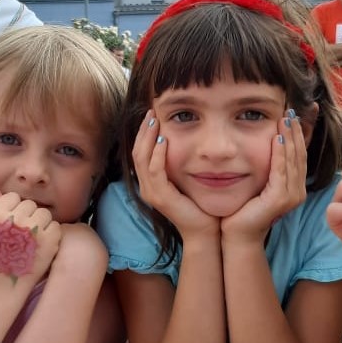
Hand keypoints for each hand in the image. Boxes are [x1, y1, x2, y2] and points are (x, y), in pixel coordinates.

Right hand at [0, 190, 61, 286]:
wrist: (7, 281)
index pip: (13, 197)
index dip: (14, 209)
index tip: (12, 223)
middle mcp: (15, 220)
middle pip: (30, 204)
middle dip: (28, 216)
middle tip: (23, 234)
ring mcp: (33, 230)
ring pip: (44, 213)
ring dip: (41, 224)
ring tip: (32, 239)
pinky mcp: (49, 240)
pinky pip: (55, 226)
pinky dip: (51, 234)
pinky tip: (41, 245)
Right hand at [132, 110, 219, 239]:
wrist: (205, 231)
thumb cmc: (199, 205)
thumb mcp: (186, 179)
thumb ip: (180, 163)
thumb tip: (182, 142)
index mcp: (151, 183)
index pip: (141, 153)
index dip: (144, 133)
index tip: (153, 115)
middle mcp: (146, 187)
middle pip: (137, 152)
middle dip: (144, 131)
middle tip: (151, 112)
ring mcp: (151, 193)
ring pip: (142, 159)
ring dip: (148, 138)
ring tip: (155, 121)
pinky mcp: (161, 197)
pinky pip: (155, 171)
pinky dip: (158, 155)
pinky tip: (164, 141)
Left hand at [221, 109, 307, 239]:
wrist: (237, 235)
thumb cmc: (243, 208)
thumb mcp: (258, 181)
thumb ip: (265, 166)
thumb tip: (267, 142)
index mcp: (294, 186)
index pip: (298, 154)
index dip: (297, 133)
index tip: (291, 113)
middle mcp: (297, 190)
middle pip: (299, 154)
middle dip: (295, 130)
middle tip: (290, 110)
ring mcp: (291, 195)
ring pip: (292, 159)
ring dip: (290, 137)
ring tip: (286, 118)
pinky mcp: (280, 199)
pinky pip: (281, 170)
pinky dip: (280, 153)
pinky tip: (277, 137)